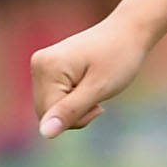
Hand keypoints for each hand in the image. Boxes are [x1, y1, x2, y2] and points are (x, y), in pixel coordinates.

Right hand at [33, 9, 161, 137]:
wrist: (128, 32)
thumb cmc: (118, 58)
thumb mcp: (97, 90)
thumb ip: (70, 112)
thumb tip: (44, 133)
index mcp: (46, 67)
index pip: (49, 115)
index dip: (76, 118)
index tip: (99, 105)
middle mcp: (38, 64)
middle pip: (46, 112)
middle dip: (74, 114)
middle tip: (97, 99)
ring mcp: (42, 65)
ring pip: (51, 107)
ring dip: (75, 108)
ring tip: (94, 91)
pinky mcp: (49, 68)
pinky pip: (55, 97)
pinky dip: (73, 100)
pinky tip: (88, 87)